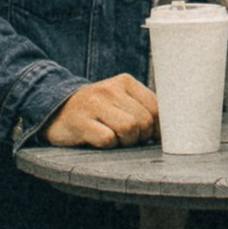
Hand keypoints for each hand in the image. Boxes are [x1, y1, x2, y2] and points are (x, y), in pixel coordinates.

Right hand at [40, 75, 159, 150]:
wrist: (56, 111)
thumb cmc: (97, 111)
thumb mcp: (120, 101)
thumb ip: (143, 108)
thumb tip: (172, 130)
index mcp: (125, 82)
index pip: (156, 107)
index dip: (158, 128)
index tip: (150, 136)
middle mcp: (110, 89)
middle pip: (144, 121)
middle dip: (140, 137)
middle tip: (128, 139)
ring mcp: (94, 104)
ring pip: (129, 129)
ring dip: (125, 142)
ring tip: (114, 139)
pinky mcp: (80, 122)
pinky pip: (108, 139)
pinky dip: (108, 146)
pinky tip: (98, 141)